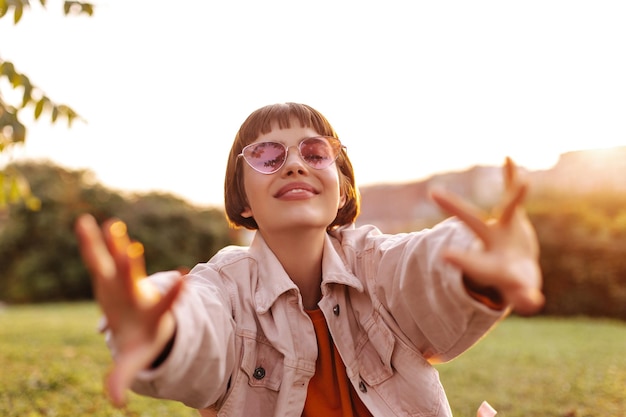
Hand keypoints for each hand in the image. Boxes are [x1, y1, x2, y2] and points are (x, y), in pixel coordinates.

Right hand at [75, 214, 183, 406]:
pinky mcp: (113, 276)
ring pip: (119, 262)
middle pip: (135, 280)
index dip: (174, 294)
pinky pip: (101, 258)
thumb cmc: (140, 339)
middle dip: (133, 268)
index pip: (165, 305)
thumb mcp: (134, 358)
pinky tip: (84, 222)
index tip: (185, 278)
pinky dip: (93, 243)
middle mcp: (139, 294)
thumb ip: (124, 377)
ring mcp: (126, 283)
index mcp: (152, 314)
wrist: (143, 320)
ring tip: (112, 225)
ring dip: (114, 245)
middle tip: (133, 252)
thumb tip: (117, 403)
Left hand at [430, 157, 543, 315]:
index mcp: (488, 264)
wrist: (515, 269)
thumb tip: (531, 303)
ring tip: (524, 181)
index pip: (474, 263)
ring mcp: (502, 227)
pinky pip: (513, 194)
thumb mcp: (520, 295)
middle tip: (433, 192)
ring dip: (514, 196)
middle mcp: (490, 241)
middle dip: (456, 209)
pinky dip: (512, 178)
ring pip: (505, 209)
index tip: (444, 254)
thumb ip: (524, 299)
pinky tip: (508, 157)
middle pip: (472, 223)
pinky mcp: (513, 217)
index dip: (463, 260)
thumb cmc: (513, 282)